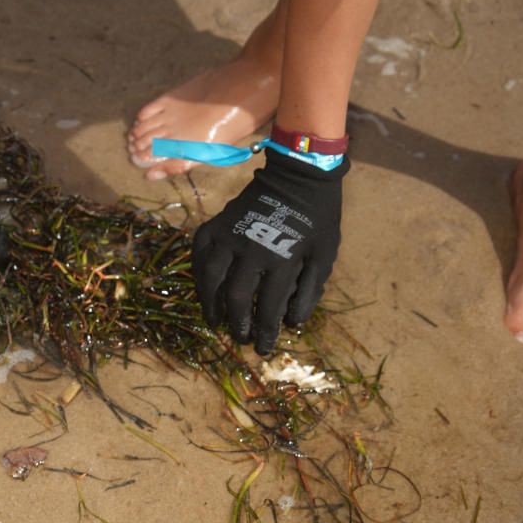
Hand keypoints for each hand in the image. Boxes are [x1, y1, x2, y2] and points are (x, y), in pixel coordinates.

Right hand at [192, 149, 348, 353]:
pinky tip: (203, 286)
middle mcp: (251, 249)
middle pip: (235, 297)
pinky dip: (198, 271)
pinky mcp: (218, 223)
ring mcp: (230, 234)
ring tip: (214, 321)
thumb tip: (292, 323)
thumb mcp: (324, 255)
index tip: (262, 347)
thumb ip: (309, 291)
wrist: (299, 175)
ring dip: (210, 303)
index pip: (268, 307)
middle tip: (239, 338)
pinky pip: (199, 251)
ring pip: (210, 276)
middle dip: (236, 323)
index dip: (264, 332)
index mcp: (281, 260)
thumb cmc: (318, 218)